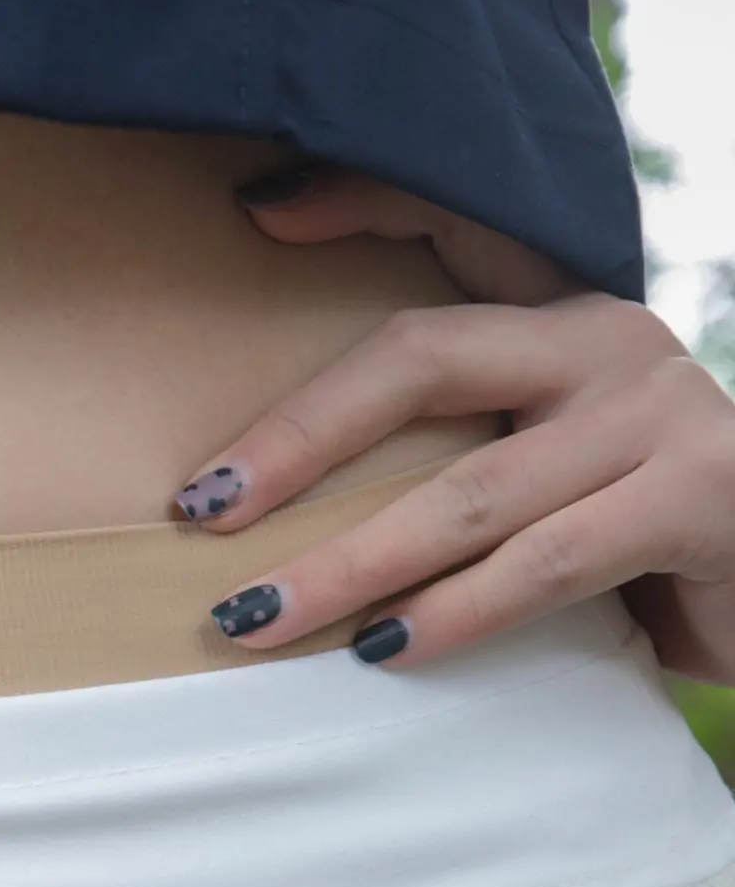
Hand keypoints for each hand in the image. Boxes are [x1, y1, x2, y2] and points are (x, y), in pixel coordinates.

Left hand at [174, 161, 734, 682]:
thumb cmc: (640, 549)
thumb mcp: (538, 486)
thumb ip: (447, 468)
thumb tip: (269, 513)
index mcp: (557, 323)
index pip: (424, 284)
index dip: (344, 240)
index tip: (251, 236)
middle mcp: (607, 342)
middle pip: (422, 360)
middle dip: (297, 445)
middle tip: (202, 516)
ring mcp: (660, 411)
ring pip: (470, 491)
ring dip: (351, 565)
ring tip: (260, 620)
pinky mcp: (699, 492)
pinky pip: (548, 558)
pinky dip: (458, 611)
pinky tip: (388, 650)